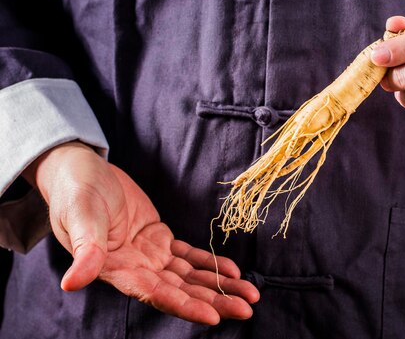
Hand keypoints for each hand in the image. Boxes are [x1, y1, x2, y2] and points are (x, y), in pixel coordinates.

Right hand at [22, 141, 258, 324]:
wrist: (80, 171)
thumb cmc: (74, 192)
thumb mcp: (80, 216)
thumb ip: (85, 250)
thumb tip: (72, 283)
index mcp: (117, 269)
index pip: (155, 294)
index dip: (184, 306)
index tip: (213, 316)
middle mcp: (136, 268)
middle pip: (181, 291)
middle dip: (214, 301)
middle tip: (246, 309)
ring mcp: (149, 255)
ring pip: (189, 277)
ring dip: (219, 286)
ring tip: (249, 295)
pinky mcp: (158, 239)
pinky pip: (189, 256)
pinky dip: (210, 264)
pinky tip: (233, 271)